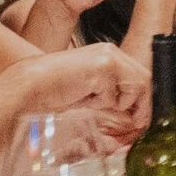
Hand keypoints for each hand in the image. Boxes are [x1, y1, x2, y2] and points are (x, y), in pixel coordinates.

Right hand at [18, 44, 150, 143]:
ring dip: (123, 103)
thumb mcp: (89, 94)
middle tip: (136, 123)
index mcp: (107, 55)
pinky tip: (84, 98)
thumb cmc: (54, 92)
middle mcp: (111, 52)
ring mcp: (109, 58)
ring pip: (139, 85)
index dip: (142, 100)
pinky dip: (104, 103)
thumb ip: (111, 98)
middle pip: (145, 79)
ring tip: (96, 105)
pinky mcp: (104, 68)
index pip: (138, 76)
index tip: (139, 119)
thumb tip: (133, 118)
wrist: (30, 87)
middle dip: (143, 105)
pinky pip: (117, 95)